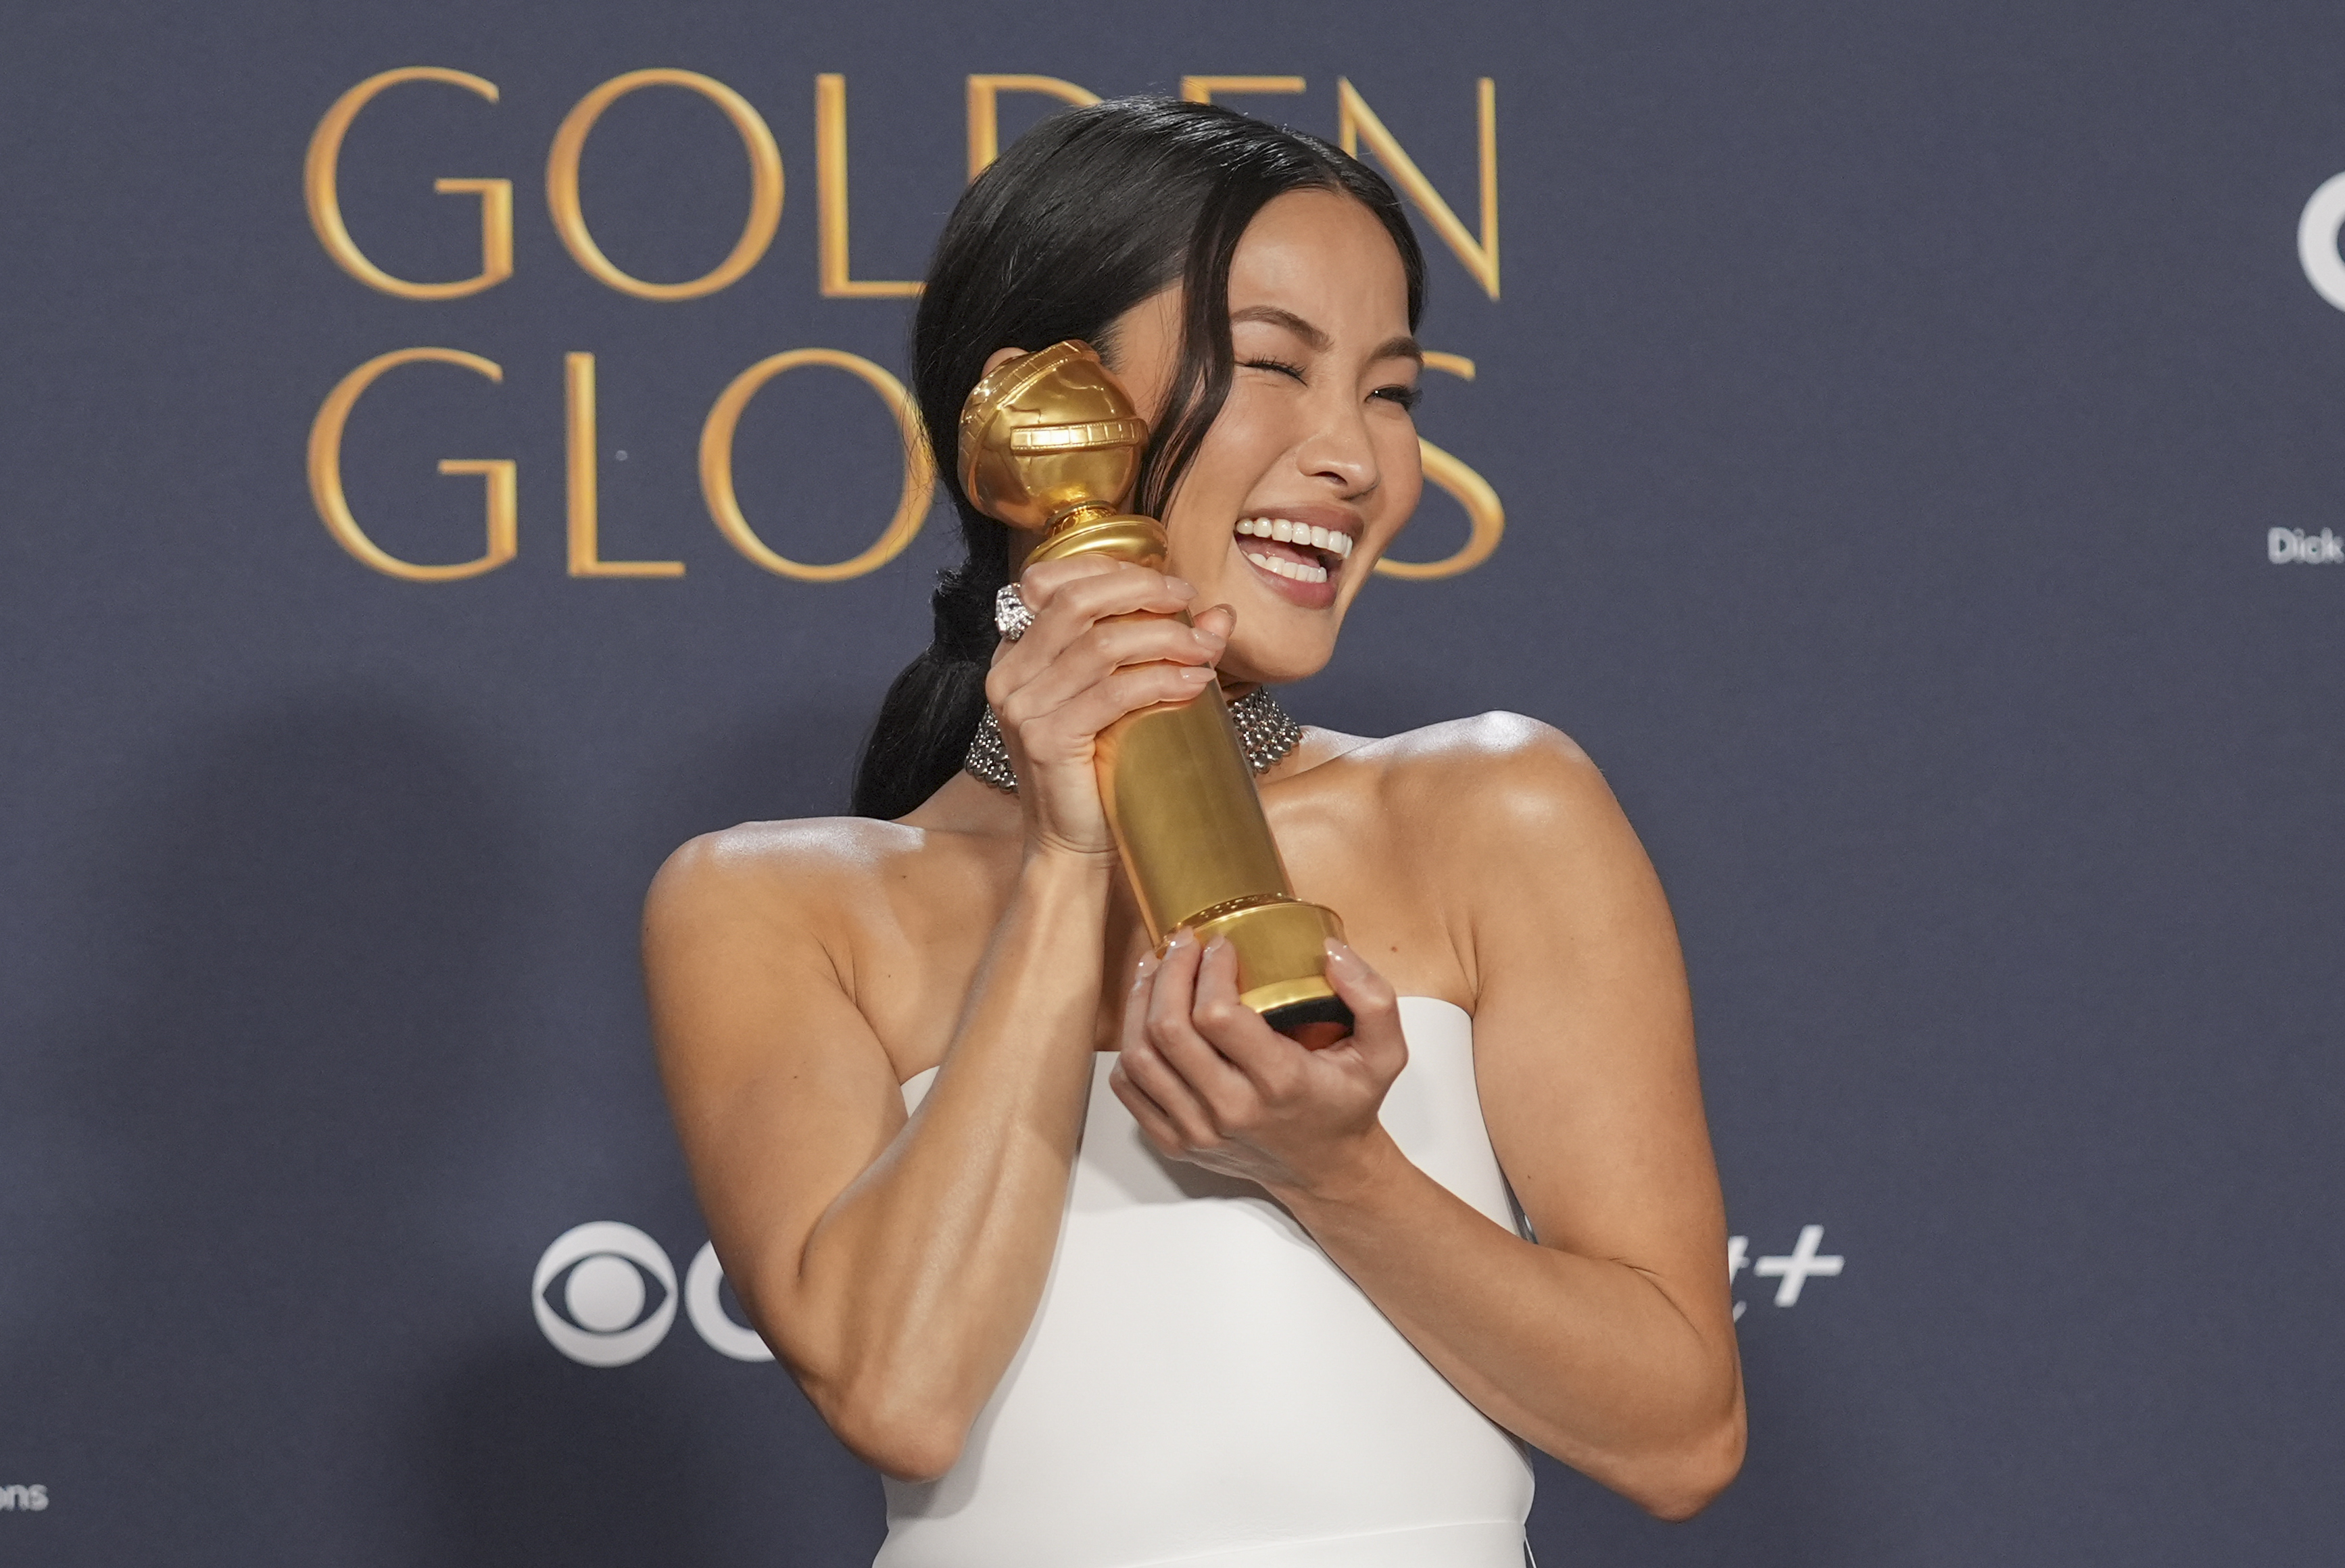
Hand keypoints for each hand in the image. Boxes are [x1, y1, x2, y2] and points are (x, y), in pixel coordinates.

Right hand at [986, 557, 1237, 860]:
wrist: (1072, 847)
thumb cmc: (1099, 772)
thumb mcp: (1127, 700)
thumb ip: (1163, 650)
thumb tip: (1220, 613)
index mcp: (1018, 654)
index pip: (1059, 583)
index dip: (1119, 572)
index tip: (1176, 587)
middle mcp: (1010, 674)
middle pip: (1078, 602)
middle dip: (1144, 593)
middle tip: (1192, 604)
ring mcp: (1023, 707)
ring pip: (1101, 645)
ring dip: (1166, 639)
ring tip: (1206, 652)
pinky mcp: (1046, 740)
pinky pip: (1113, 693)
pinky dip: (1161, 680)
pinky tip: (1194, 683)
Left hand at [1108, 932, 1408, 1199]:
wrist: (1327, 1170)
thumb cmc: (1347, 1106)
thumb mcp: (1385, 1054)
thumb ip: (1373, 998)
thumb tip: (1331, 951)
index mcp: (1280, 1082)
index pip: (1217, 1016)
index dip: (1208, 970)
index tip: (1220, 945)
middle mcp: (1231, 1110)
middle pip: (1168, 1030)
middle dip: (1168, 973)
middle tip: (1181, 945)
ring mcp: (1197, 1131)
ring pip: (1139, 1056)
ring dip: (1140, 1003)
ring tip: (1156, 969)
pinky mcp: (1175, 1142)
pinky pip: (1130, 1088)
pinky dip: (1130, 1045)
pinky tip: (1146, 1015)